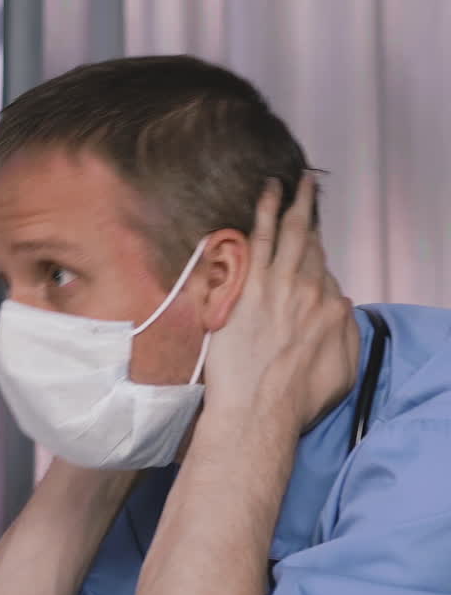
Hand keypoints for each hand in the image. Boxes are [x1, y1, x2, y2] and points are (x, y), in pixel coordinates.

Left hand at [199, 173, 357, 434]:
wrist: (258, 411)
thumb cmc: (296, 402)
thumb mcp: (344, 373)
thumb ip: (347, 335)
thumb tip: (341, 309)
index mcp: (332, 310)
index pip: (325, 275)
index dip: (317, 262)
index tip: (310, 252)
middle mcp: (309, 290)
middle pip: (311, 247)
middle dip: (310, 219)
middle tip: (308, 194)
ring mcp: (277, 285)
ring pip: (289, 234)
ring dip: (293, 204)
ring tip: (293, 183)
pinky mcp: (247, 285)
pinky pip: (259, 238)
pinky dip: (265, 212)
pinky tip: (267, 194)